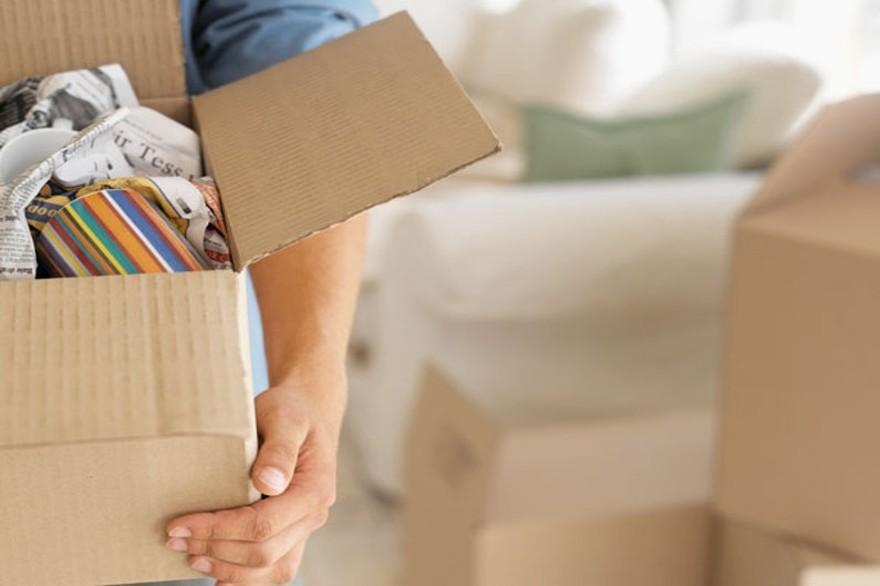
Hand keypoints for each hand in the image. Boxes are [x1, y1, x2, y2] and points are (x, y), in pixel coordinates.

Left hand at [165, 368, 345, 584]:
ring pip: (272, 571)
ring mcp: (304, 527)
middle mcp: (313, 515)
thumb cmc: (293, 411)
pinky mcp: (293, 532)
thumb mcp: (286, 418)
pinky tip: (218, 572)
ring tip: (192, 556)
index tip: (179, 524)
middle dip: (215, 549)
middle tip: (173, 538)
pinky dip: (246, 577)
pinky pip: (275, 568)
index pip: (263, 525)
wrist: (309, 411)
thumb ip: (279, 448)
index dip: (219, 530)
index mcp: (314, 490)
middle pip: (264, 553)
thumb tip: (267, 483)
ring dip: (229, 569)